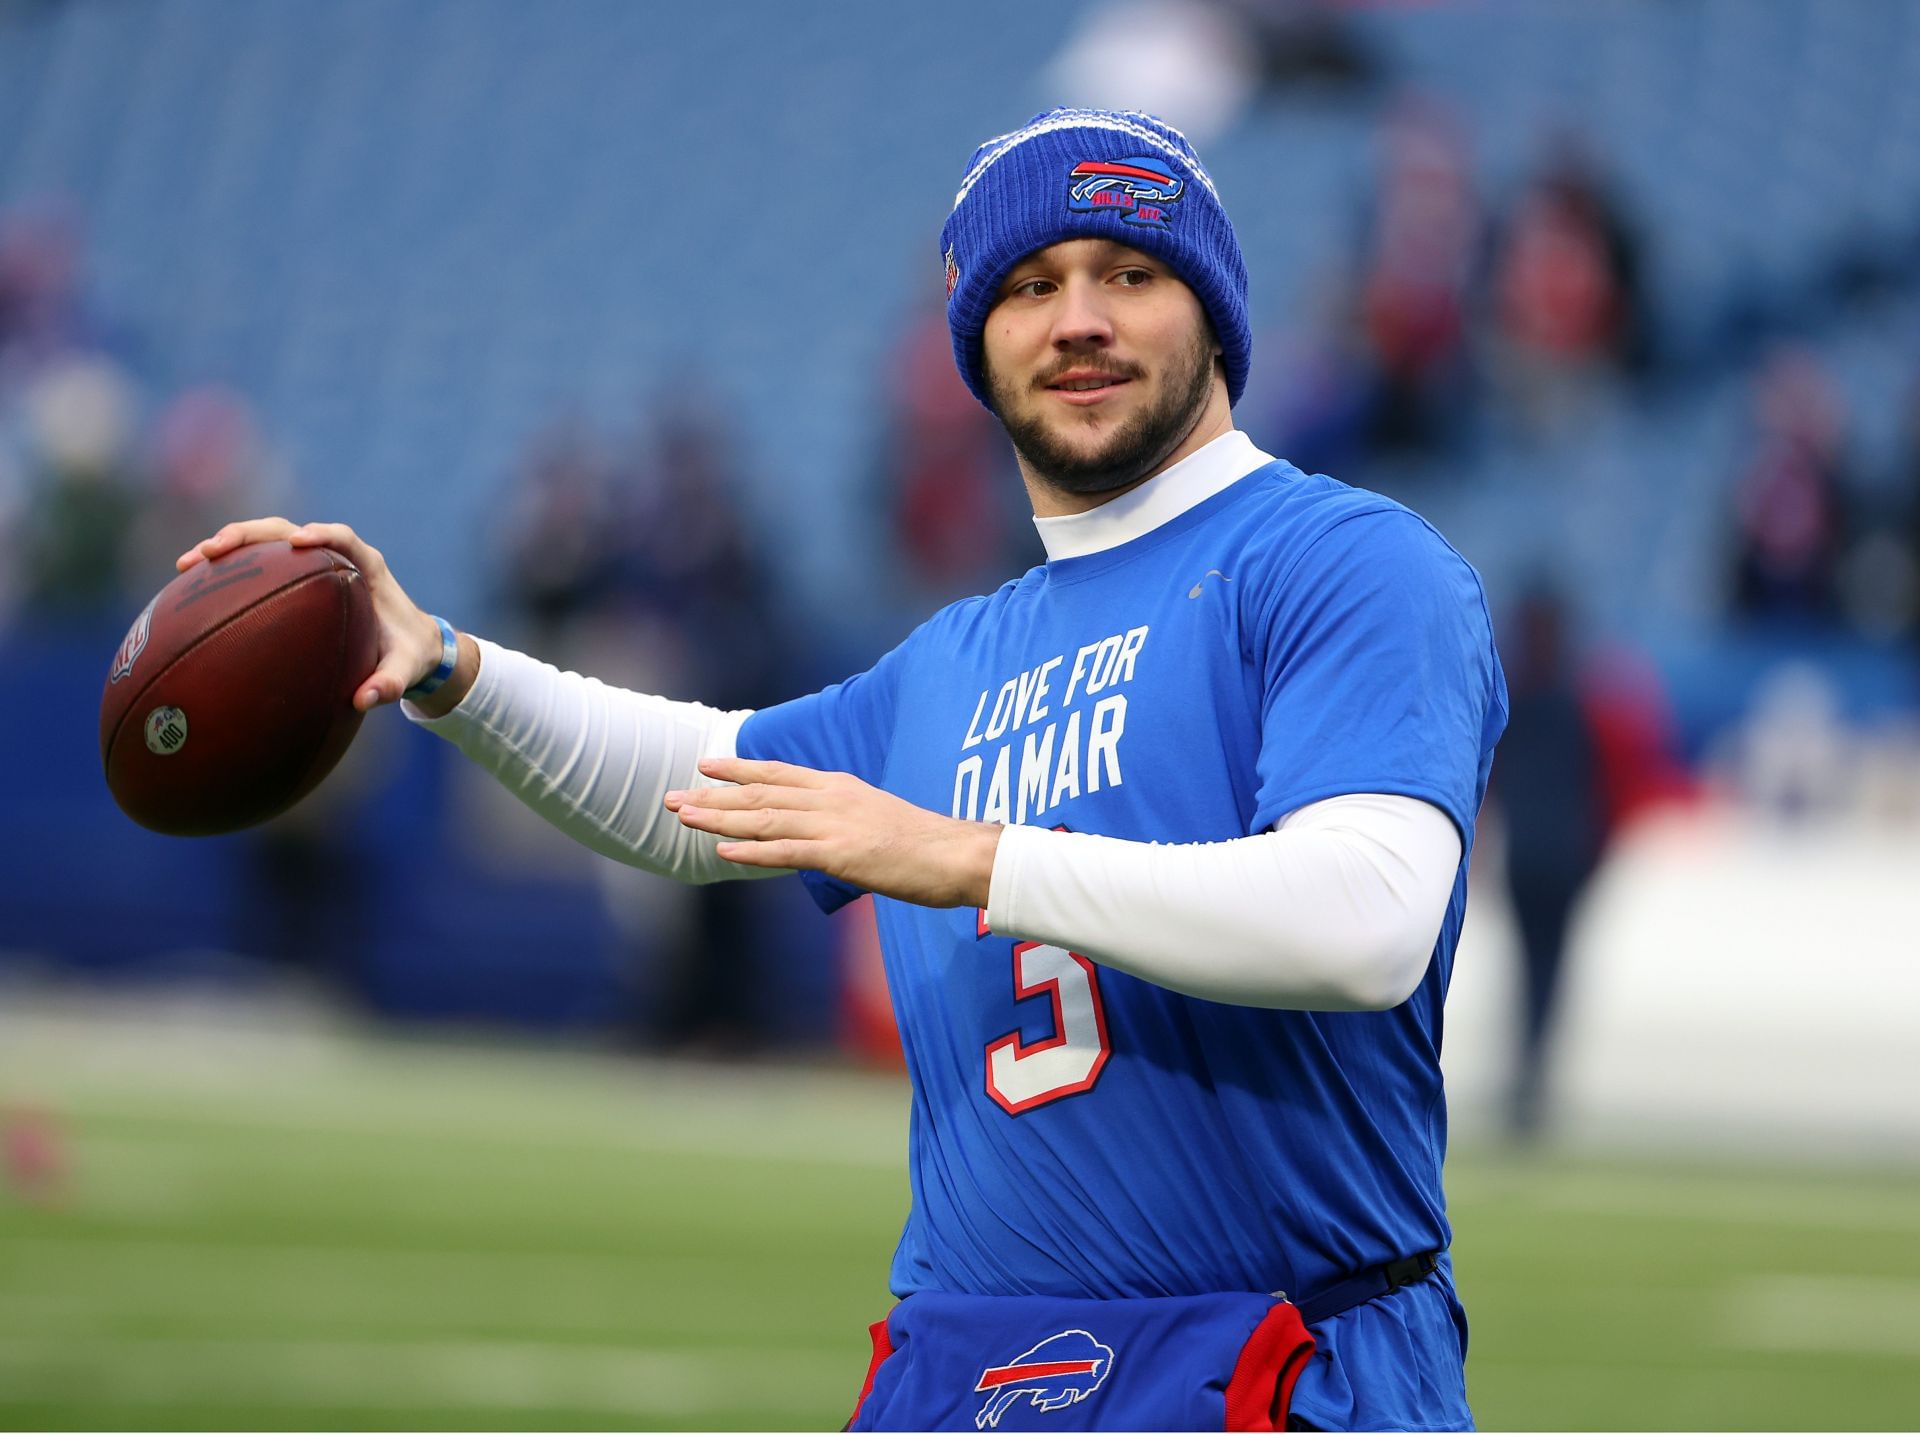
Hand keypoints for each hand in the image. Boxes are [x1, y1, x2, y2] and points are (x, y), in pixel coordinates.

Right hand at [177, 517, 447, 711]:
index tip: (298, 542)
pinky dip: (227, 570)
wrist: (411, 646)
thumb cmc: (408, 654)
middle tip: (213, 550)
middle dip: (248, 535)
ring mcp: (310, 564)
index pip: (343, 539)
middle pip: (286, 531)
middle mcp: (336, 557)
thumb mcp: (405, 670)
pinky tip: (189, 587)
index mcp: (367, 567)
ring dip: (226, 548)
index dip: (321, 535)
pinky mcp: (293, 577)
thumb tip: (363, 701)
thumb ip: (389, 682)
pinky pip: (257, 565)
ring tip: (187, 565)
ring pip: (264, 543)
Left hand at [666, 757, 1001, 909]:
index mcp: (839, 787)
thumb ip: (841, 820)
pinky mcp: (841, 854)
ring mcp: (834, 824)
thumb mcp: (876, 819)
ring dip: (719, 817)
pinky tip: (723, 850)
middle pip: (760, 794)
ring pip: (764, 818)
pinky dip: (752, 850)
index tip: (704, 765)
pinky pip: (787, 851)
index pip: (778, 773)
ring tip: (683, 816)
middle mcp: (831, 798)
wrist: (957, 854)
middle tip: (671, 796)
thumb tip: (817, 834)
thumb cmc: (923, 844)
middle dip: (712, 795)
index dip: (738, 769)